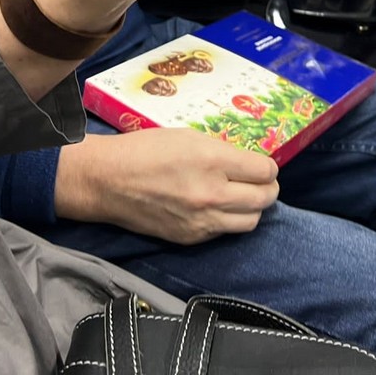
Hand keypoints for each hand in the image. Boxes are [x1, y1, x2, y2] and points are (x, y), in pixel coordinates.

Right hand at [54, 129, 279, 244]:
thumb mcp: (188, 137)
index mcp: (212, 160)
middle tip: (260, 181)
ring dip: (252, 208)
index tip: (262, 165)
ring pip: (251, 221)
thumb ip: (221, 151)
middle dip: (267, 188)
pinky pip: (225, 231)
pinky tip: (217, 207)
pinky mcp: (191, 238)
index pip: (264, 171)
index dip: (268, 167)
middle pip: (265, 198)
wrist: (107, 181)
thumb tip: (247, 162)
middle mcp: (212, 193)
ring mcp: (202, 220)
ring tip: (242, 197)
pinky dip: (228, 220)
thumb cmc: (145, 150)